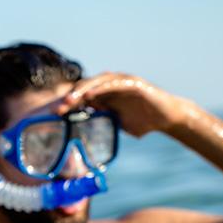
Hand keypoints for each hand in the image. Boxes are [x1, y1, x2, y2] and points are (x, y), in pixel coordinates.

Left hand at [54, 72, 190, 136]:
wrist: (167, 118)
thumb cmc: (142, 122)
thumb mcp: (116, 124)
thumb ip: (101, 123)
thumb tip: (84, 140)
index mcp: (104, 96)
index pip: (81, 97)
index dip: (68, 104)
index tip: (55, 114)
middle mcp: (110, 86)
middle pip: (85, 88)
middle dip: (71, 97)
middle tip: (58, 107)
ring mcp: (121, 82)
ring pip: (97, 82)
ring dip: (83, 89)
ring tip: (71, 98)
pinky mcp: (133, 82)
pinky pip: (115, 82)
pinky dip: (103, 87)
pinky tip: (92, 93)